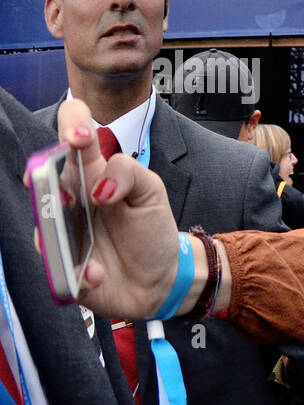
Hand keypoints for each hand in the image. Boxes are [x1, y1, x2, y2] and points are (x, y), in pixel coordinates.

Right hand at [52, 99, 185, 319]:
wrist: (161, 277)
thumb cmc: (150, 230)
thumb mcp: (151, 194)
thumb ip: (130, 174)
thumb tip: (99, 186)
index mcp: (91, 174)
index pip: (73, 139)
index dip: (70, 127)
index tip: (79, 137)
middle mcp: (70, 200)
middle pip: (41, 179)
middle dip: (43, 180)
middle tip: (67, 194)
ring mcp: (63, 232)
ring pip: (42, 226)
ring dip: (55, 233)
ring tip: (78, 241)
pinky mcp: (65, 266)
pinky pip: (60, 269)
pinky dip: (80, 272)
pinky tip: (97, 273)